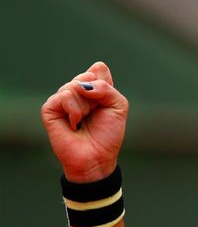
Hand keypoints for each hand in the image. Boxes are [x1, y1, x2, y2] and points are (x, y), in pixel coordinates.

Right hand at [41, 62, 128, 182]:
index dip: (105, 85)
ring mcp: (61, 99)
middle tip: (95, 113)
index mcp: (92, 88)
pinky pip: (64, 96)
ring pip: (75, 85)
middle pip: (87, 75)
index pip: (98, 69)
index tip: (106, 103)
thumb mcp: (118, 106)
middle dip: (97, 96)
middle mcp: (75, 91)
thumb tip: (83, 85)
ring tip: (84, 120)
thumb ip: (106, 88)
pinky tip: (74, 124)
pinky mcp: (49, 109)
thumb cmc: (108, 134)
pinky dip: (75, 110)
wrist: (97, 157)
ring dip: (86, 106)